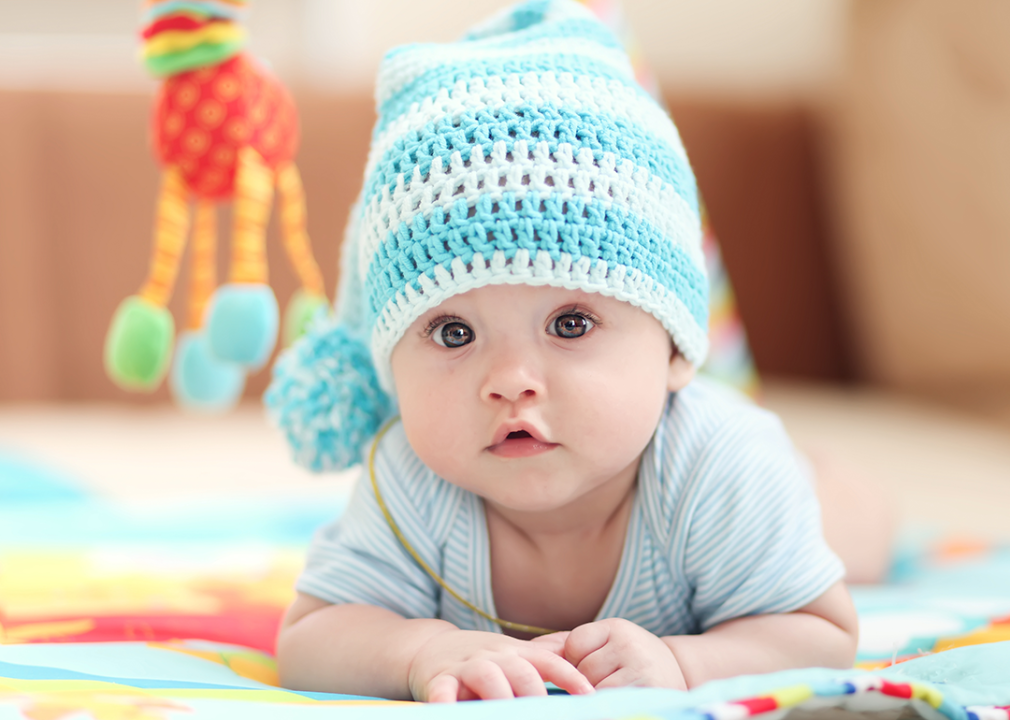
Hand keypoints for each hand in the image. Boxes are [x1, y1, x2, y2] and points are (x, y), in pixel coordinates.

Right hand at [407, 629, 594, 701]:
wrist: (430, 647)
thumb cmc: (482, 658)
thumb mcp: (512, 655)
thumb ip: (543, 664)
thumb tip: (583, 677)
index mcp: (516, 652)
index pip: (549, 661)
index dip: (570, 676)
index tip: (589, 695)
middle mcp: (495, 656)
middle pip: (521, 671)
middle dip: (537, 695)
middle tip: (546, 716)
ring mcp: (467, 666)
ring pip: (489, 677)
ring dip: (501, 697)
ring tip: (508, 715)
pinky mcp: (439, 679)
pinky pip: (443, 691)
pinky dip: (447, 702)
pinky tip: (451, 712)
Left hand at [534, 619, 685, 689]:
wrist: (679, 676)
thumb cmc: (630, 662)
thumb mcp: (604, 644)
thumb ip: (565, 644)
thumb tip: (525, 650)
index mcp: (616, 627)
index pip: (573, 645)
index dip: (575, 662)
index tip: (592, 667)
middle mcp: (629, 643)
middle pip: (582, 670)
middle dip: (587, 683)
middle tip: (608, 682)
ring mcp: (641, 667)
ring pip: (594, 689)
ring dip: (599, 696)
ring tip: (616, 691)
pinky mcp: (647, 690)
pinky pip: (609, 702)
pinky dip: (607, 705)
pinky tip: (617, 701)